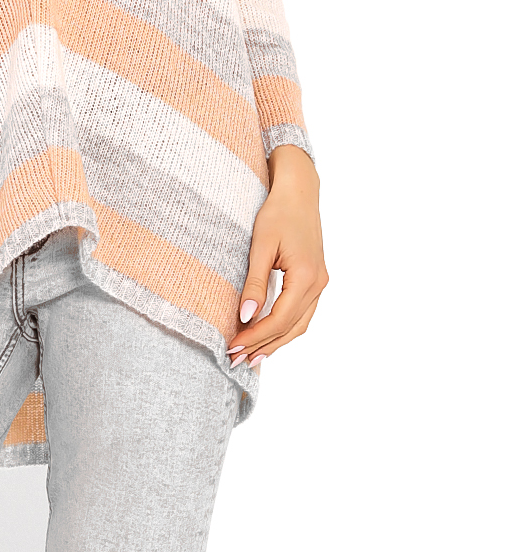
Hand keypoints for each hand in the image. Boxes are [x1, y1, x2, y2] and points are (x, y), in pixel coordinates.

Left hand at [226, 144, 327, 368]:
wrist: (298, 192)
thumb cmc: (278, 212)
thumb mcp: (261, 245)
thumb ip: (255, 282)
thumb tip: (246, 317)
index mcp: (307, 276)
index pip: (280, 318)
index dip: (256, 336)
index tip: (233, 347)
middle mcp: (318, 284)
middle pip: (291, 328)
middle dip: (264, 346)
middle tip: (236, 360)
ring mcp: (319, 283)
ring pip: (299, 325)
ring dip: (275, 341)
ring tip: (249, 357)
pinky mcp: (314, 280)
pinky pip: (301, 313)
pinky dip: (284, 328)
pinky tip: (266, 336)